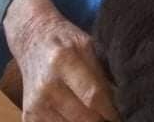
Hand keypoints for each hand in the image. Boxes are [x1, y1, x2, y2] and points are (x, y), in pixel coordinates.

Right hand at [4, 0, 118, 121]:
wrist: (31, 39)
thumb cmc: (65, 41)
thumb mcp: (87, 45)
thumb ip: (102, 73)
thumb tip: (123, 99)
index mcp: (63, 60)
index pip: (94, 95)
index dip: (112, 110)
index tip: (124, 113)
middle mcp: (47, 85)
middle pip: (84, 118)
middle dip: (103, 119)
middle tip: (114, 117)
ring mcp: (35, 105)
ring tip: (99, 115)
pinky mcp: (29, 117)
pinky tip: (81, 116)